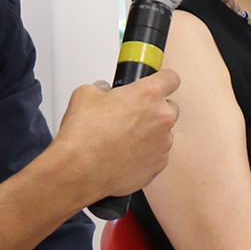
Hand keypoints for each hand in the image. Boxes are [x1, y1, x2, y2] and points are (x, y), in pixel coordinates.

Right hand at [54, 68, 181, 200]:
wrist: (79, 171)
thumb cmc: (83, 136)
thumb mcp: (85, 94)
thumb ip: (102, 88)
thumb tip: (105, 91)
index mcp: (148, 95)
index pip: (171, 78)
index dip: (162, 79)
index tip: (157, 83)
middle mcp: (162, 118)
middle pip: (170, 107)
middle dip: (154, 109)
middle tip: (131, 115)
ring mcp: (164, 143)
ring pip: (163, 132)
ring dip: (149, 133)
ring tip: (122, 138)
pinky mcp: (160, 164)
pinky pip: (157, 153)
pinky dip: (145, 153)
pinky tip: (124, 154)